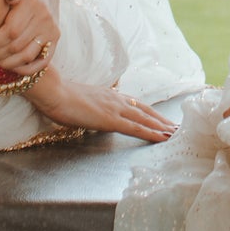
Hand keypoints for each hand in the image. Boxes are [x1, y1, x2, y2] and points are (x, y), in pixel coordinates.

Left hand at [0, 0, 59, 74]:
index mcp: (33, 4)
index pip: (11, 31)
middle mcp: (45, 19)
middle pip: (16, 46)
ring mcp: (52, 31)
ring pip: (26, 56)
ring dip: (6, 62)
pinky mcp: (55, 40)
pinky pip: (41, 62)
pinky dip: (25, 69)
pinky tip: (11, 65)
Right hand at [31, 67, 173, 142]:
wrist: (53, 91)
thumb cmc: (59, 97)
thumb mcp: (79, 101)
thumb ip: (89, 107)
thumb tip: (92, 113)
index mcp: (108, 96)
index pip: (134, 105)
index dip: (149, 112)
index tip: (160, 119)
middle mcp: (116, 100)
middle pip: (145, 111)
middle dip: (161, 120)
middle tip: (176, 128)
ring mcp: (115, 109)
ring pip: (145, 119)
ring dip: (162, 127)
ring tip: (176, 134)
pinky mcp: (111, 120)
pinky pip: (136, 128)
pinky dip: (152, 133)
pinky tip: (162, 138)